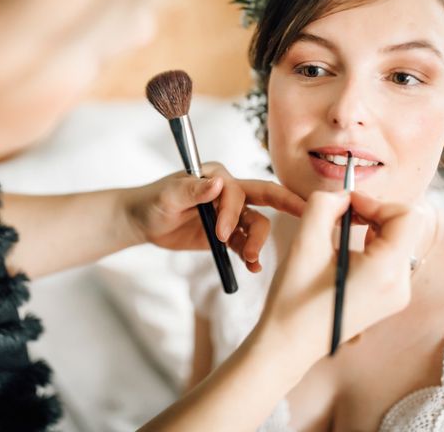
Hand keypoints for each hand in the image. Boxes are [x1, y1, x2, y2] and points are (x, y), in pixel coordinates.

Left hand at [124, 162, 304, 271]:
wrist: (142, 221)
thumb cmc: (152, 202)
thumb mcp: (167, 197)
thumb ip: (191, 190)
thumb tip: (218, 182)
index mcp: (216, 176)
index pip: (237, 190)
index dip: (232, 212)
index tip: (220, 235)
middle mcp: (228, 191)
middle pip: (264, 197)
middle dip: (284, 206)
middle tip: (301, 217)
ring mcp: (230, 213)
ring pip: (256, 224)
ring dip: (258, 242)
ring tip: (251, 261)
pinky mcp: (226, 233)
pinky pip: (245, 243)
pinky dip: (251, 254)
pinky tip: (253, 267)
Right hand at [260, 190, 423, 353]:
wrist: (288, 343)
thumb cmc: (293, 299)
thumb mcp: (306, 243)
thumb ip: (324, 205)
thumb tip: (342, 194)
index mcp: (385, 271)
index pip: (406, 216)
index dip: (376, 202)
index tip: (346, 205)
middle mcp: (400, 285)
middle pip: (403, 227)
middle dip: (372, 213)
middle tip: (339, 215)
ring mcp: (395, 296)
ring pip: (396, 241)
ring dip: (369, 228)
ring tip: (336, 234)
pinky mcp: (386, 300)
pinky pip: (388, 259)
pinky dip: (368, 246)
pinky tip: (342, 253)